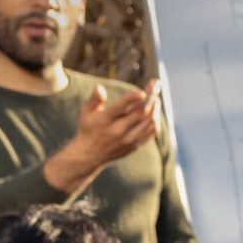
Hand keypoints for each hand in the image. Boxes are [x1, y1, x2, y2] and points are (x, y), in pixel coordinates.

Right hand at [44, 80, 162, 192]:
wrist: (89, 154)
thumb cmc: (88, 127)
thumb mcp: (86, 112)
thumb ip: (95, 99)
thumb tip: (100, 87)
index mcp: (104, 120)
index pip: (121, 106)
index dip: (132, 98)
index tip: (142, 91)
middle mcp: (117, 130)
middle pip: (140, 112)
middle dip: (150, 98)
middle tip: (155, 87)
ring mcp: (127, 140)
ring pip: (148, 122)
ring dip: (155, 109)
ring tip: (156, 99)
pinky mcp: (134, 146)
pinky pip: (150, 133)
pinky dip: (155, 121)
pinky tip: (155, 113)